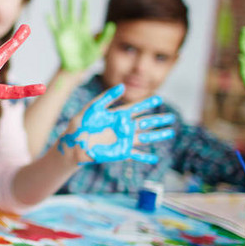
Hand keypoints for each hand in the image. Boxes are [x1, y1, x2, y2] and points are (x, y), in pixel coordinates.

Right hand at [47, 0, 114, 72]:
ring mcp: (65, 32)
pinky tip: (47, 13)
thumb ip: (105, 36)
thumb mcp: (99, 47)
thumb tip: (112, 24)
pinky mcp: (58, 38)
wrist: (76, 67)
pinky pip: (53, 27)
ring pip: (61, 17)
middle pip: (72, 13)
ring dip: (59, 8)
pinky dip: (50, 21)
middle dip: (71, 4)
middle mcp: (74, 29)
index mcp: (84, 30)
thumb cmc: (89, 58)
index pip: (84, 15)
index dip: (84, 7)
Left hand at [58, 85, 174, 164]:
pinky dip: (145, 157)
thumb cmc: (79, 125)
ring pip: (144, 137)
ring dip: (157, 135)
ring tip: (169, 133)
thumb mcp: (91, 109)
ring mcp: (123, 140)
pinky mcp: (120, 152)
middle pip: (144, 122)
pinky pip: (135, 155)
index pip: (135, 108)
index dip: (147, 103)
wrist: (73, 145)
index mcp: (117, 115)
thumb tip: (122, 87)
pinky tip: (155, 158)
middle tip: (171, 118)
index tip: (159, 99)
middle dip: (158, 120)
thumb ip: (105, 98)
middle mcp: (123, 127)